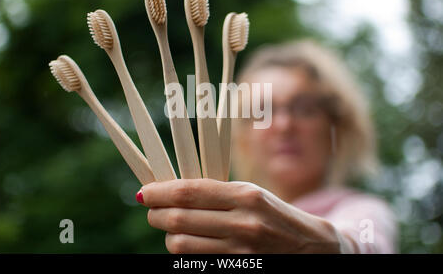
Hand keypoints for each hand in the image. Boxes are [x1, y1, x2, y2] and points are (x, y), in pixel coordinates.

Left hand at [138, 178, 349, 253]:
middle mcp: (244, 223)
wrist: (313, 248)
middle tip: (151, 209)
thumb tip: (171, 192)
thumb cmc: (275, 215)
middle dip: (156, 214)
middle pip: (179, 219)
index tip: (144, 192)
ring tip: (173, 227)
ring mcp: (242, 252)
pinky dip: (186, 253)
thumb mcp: (250, 194)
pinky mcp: (240, 271)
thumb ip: (214, 194)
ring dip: (169, 235)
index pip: (189, 192)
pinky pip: (196, 263)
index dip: (159, 191)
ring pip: (181, 245)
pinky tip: (191, 243)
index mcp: (246, 195)